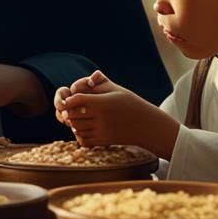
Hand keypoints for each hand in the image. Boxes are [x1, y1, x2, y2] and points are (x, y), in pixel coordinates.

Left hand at [54, 69, 179, 156]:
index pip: (74, 100)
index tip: (71, 100)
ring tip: (79, 119)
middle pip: (72, 115)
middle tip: (73, 110)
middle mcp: (100, 117)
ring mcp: (101, 131)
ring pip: (76, 128)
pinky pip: (84, 140)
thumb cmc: (131, 104)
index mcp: (101, 102)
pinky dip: (80, 135)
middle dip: (70, 112)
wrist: (147, 125)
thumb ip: (101, 84)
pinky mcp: (104, 141)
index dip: (70, 100)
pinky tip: (86, 130)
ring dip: (74, 124)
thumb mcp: (117, 90)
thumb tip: (91, 77)